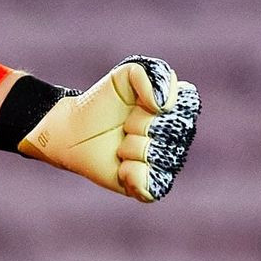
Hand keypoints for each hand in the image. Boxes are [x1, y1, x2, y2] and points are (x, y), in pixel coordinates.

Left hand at [15, 57, 198, 202]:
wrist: (75, 129)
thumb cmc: (103, 101)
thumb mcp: (126, 74)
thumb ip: (153, 73)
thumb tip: (163, 105)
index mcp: (181, 110)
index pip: (185, 107)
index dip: (155, 103)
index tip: (137, 103)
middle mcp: (180, 139)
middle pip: (169, 131)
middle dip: (137, 124)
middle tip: (124, 125)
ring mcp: (166, 164)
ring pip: (155, 156)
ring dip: (129, 148)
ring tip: (120, 144)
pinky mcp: (150, 187)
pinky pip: (151, 184)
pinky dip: (130, 174)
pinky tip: (121, 167)